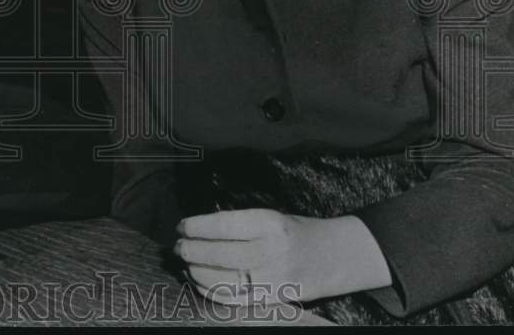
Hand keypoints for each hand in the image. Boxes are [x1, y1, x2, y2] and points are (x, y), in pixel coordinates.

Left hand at [174, 208, 391, 306]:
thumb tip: (199, 229)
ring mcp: (272, 279)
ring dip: (197, 271)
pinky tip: (198, 280)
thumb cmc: (297, 230)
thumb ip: (240, 223)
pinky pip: (233, 298)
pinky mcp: (271, 298)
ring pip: (223, 279)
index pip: (224, 225)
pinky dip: (210, 291)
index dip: (198, 226)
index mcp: (270, 223)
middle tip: (178, 246)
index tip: (182, 226)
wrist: (335, 256)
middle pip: (221, 254)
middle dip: (192, 250)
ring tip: (186, 262)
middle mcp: (271, 251)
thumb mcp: (271, 216)